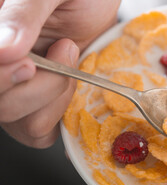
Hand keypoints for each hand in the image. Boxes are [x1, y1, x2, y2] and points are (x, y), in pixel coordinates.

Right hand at [0, 0, 120, 147]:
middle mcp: (1, 68)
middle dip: (41, 87)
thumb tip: (4, 50)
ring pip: (22, 124)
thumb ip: (24, 15)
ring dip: (57, 95)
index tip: (29, 64)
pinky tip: (72, 83)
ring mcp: (17, 91)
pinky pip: (41, 131)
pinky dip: (62, 113)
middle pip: (2, 107)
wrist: (98, 6)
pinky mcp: (40, 105)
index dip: (3, 78)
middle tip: (64, 48)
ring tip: (70, 56)